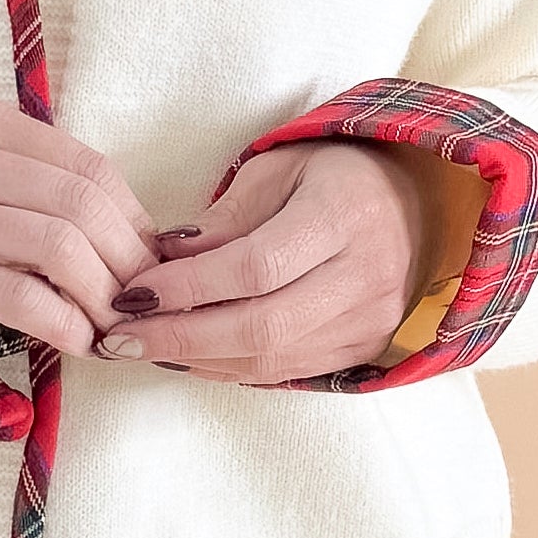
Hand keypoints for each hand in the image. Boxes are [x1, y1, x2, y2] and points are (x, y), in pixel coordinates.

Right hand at [0, 90, 163, 355]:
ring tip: (116, 324)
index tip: (150, 257)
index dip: (133, 216)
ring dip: (104, 295)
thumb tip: (142, 237)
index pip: (86, 163)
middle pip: (80, 203)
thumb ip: (41, 184)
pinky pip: (21, 298)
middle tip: (145, 300)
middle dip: (129, 259)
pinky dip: (67, 325)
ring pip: (58, 247)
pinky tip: (81, 342)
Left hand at [90, 139, 465, 382]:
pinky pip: (285, 371)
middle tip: (117, 337)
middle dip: (179, 338)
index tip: (131, 292)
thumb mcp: (280, 167)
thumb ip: (226, 215)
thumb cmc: (336, 175)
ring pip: (271, 360)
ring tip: (137, 347)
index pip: (256, 267)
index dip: (188, 288)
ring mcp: (369, 322)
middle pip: (262, 327)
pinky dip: (227, 368)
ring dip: (196, 360)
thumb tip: (165, 259)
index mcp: (344, 216)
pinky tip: (183, 355)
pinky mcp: (361, 349)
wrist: (420, 206)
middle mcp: (364, 278)